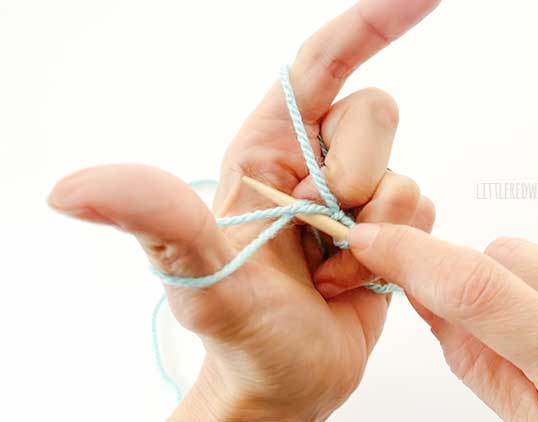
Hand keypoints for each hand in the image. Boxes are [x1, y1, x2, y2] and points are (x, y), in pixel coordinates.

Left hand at [47, 0, 438, 419]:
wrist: (286, 382)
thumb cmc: (240, 333)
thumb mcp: (197, 279)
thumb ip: (158, 224)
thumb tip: (71, 191)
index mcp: (266, 148)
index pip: (321, 64)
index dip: (372, 24)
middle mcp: (314, 163)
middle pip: (375, 114)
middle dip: (355, 178)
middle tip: (318, 232)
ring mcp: (356, 197)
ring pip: (403, 173)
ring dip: (375, 232)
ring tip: (331, 273)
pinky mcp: (390, 229)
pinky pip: (424, 212)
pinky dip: (399, 253)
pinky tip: (358, 282)